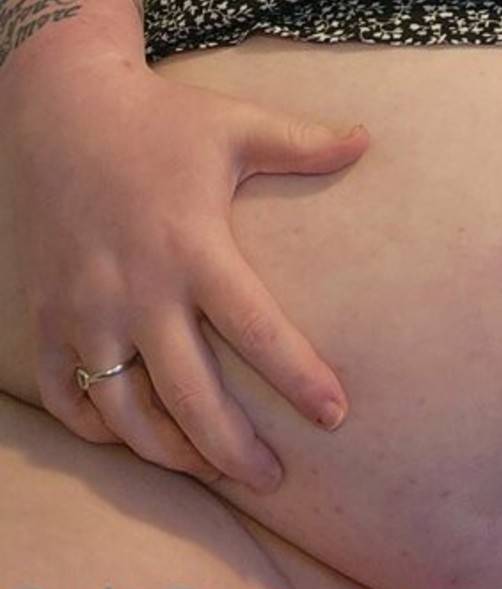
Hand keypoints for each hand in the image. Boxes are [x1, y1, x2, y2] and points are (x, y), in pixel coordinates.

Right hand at [6, 61, 367, 490]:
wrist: (63, 108)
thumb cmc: (162, 120)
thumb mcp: (236, 124)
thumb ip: (303, 143)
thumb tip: (368, 140)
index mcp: (192, 246)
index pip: (256, 328)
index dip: (299, 378)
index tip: (335, 415)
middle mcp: (137, 289)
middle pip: (189, 397)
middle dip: (234, 451)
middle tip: (272, 479)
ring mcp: (84, 310)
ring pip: (124, 414)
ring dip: (170, 452)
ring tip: (211, 469)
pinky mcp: (45, 317)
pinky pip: (66, 398)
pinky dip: (99, 430)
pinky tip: (136, 437)